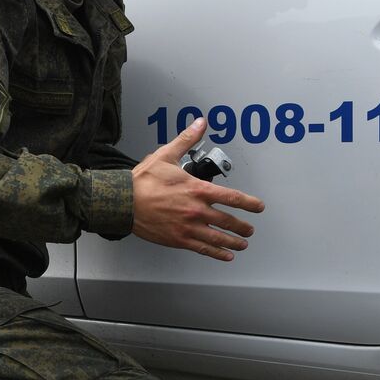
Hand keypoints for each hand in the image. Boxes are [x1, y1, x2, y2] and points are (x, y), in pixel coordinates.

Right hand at [130, 118, 264, 260]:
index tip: (258, 207)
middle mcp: (196, 210)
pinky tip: (224, 255)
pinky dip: (217, 253)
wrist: (122, 201)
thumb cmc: (142, 181)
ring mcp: (188, 227)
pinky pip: (203, 248)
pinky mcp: (178, 239)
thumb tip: (200, 124)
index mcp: (197, 189)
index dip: (250, 203)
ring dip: (234, 242)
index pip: (232, 198)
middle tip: (249, 230)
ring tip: (242, 244)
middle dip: (243, 227)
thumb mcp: (166, 155)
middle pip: (229, 222)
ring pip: (218, 238)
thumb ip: (187, 140)